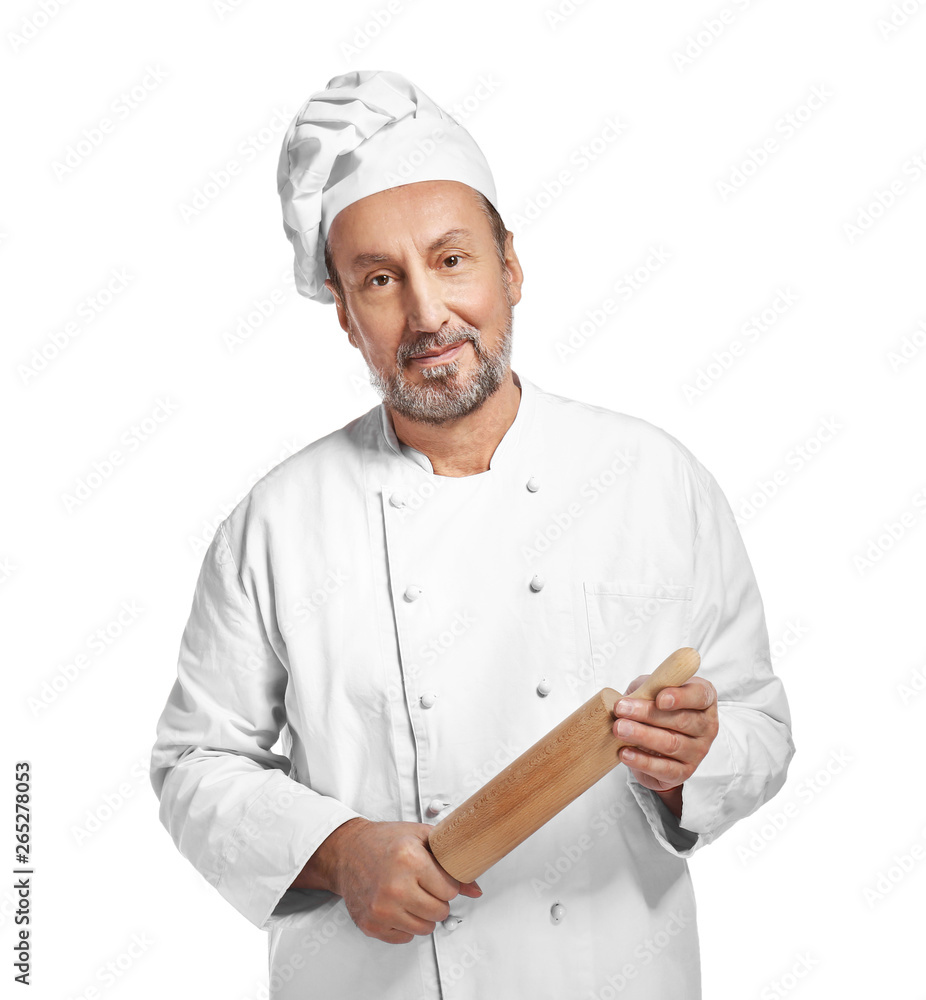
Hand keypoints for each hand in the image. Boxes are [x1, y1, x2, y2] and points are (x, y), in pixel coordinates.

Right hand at [290, 818, 481, 943]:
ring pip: (425, 928)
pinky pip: (405, 937)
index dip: (448, 884)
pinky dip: (406, 924)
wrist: (347, 851)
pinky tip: (398, 905)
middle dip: (438, 900)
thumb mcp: (420, 837)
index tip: (439, 877)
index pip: (450, 890)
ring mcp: (381, 909)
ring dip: (424, 914)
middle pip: (440, 912)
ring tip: (412, 895)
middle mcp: (394, 887)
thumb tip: (475, 889)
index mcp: (409, 860)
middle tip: (426, 886)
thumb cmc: (383, 841)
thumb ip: (450, 859)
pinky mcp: (371, 925)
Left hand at [612, 675, 718, 811]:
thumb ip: (647, 688)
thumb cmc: (655, 708)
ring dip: (642, 735)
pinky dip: (642, 761)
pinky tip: (625, 753)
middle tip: (621, 709)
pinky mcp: (684, 772)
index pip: (699, 695)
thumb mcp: (652, 690)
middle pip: (681, 720)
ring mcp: (698, 751)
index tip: (659, 699)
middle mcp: (707, 726)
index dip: (680, 697)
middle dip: (648, 714)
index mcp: (704, 699)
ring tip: (619, 729)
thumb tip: (632, 697)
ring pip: (671, 744)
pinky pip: (664, 768)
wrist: (653, 743)